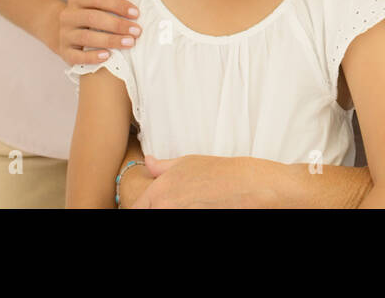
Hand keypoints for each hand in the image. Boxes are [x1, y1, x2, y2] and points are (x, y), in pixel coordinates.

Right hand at [54, 0, 141, 66]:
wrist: (69, 32)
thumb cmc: (92, 12)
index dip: (118, 5)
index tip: (136, 14)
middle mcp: (67, 15)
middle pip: (93, 18)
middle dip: (118, 24)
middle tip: (137, 31)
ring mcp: (64, 34)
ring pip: (86, 37)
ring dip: (111, 40)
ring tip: (129, 42)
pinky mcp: (65, 52)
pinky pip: (77, 56)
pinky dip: (92, 57)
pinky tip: (108, 56)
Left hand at [132, 154, 263, 208]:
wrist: (248, 184)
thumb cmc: (219, 172)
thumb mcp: (187, 163)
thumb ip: (162, 167)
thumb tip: (147, 162)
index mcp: (159, 191)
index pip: (137, 209)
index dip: (144, 208)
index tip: (155, 206)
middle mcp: (164, 206)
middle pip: (150, 214)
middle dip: (159, 210)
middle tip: (182, 204)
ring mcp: (180, 215)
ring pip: (163, 218)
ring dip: (177, 212)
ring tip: (192, 205)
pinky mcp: (195, 221)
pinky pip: (183, 221)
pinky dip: (190, 213)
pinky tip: (201, 208)